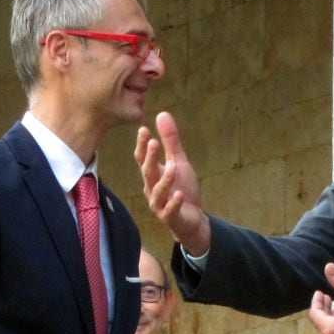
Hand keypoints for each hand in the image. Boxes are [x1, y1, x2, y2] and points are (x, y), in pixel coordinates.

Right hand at [135, 112, 210, 253]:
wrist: (191, 219)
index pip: (143, 158)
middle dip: (150, 158)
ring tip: (173, 168)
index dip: (142, 145)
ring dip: (165, 180)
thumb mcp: (178, 162)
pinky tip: (179, 195)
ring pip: (158, 192)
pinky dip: (174, 203)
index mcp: (152, 174)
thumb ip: (171, 141)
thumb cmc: (181, 189)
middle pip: (148, 172)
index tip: (144, 129)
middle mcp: (151, 188)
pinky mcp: (170, 217)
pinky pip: (169, 210)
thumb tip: (162, 114)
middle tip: (153, 142)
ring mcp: (159, 204)